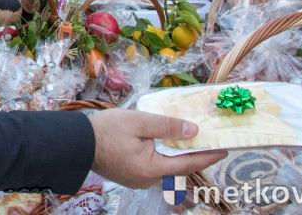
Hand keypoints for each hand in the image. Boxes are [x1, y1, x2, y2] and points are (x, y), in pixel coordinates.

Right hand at [88, 109, 226, 188]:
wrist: (76, 143)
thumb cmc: (106, 130)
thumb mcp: (138, 121)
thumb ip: (166, 126)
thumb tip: (193, 131)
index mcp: (151, 168)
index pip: (188, 163)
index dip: (208, 155)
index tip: (225, 149)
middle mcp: (147, 179)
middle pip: (177, 167)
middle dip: (192, 154)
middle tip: (206, 140)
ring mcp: (137, 180)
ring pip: (164, 167)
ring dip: (175, 154)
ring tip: (185, 139)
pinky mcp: (130, 176)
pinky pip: (152, 167)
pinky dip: (161, 156)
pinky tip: (162, 143)